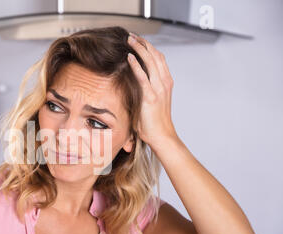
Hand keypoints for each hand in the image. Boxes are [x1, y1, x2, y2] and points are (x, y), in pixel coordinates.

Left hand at [127, 32, 177, 146]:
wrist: (162, 136)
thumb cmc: (154, 123)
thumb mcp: (151, 103)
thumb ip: (146, 91)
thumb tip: (132, 86)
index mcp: (166, 83)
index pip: (159, 59)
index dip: (149, 47)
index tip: (139, 40)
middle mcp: (164, 83)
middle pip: (156, 56)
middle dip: (144, 43)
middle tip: (132, 36)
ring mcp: (159, 89)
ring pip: (151, 62)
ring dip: (140, 49)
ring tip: (130, 40)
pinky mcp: (151, 97)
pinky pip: (143, 77)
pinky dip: (136, 65)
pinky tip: (129, 57)